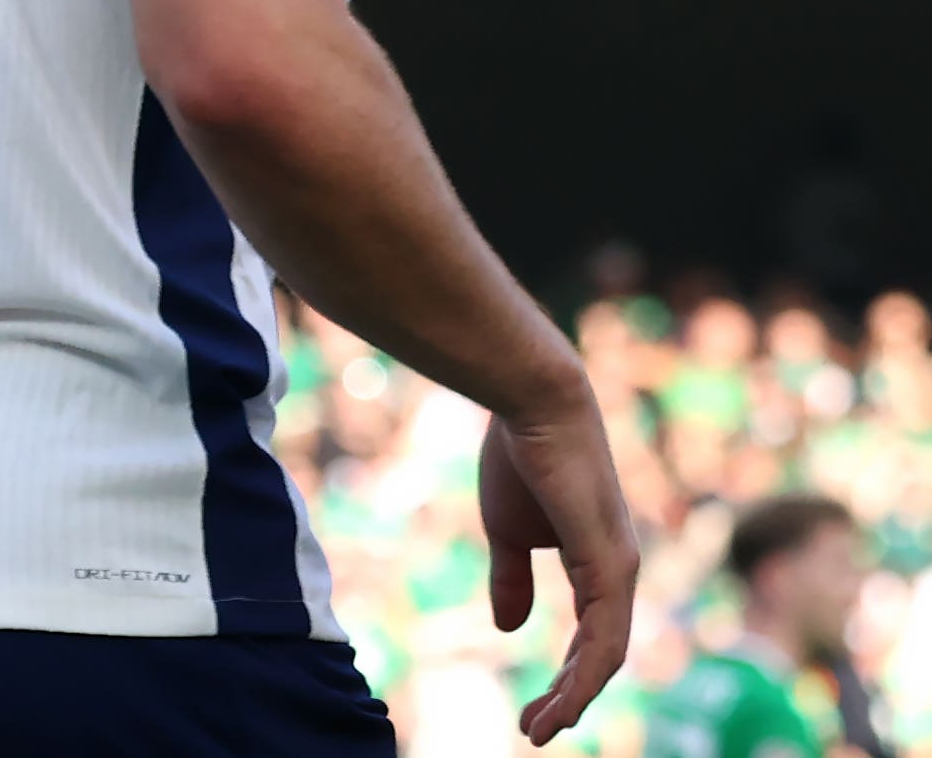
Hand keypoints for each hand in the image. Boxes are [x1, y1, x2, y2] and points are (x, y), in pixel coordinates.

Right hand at [481, 400, 638, 744]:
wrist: (531, 402)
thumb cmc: (520, 457)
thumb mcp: (508, 532)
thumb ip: (512, 579)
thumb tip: (510, 629)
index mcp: (598, 566)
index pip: (592, 639)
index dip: (565, 677)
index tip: (533, 710)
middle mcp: (619, 574)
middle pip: (602, 657)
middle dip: (568, 699)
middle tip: (535, 729)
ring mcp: (620, 570)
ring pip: (607, 657)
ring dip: (574, 698)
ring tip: (541, 727)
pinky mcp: (610, 563)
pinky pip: (605, 637)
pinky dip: (584, 675)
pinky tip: (562, 698)